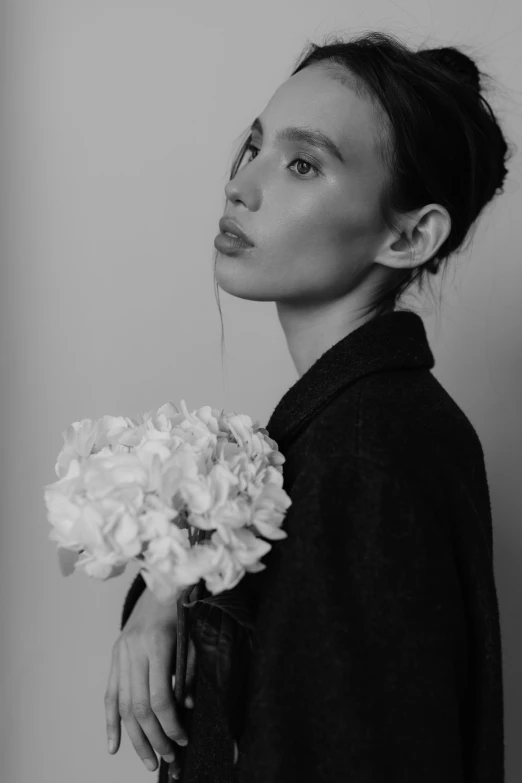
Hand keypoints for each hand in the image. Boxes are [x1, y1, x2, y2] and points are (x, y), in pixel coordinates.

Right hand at [104, 586, 196, 774]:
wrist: (161, 583)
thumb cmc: (181, 611)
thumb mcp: (191, 639)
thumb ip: (187, 673)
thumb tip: (184, 708)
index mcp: (156, 645)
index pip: (160, 697)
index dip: (170, 724)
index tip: (183, 739)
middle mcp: (134, 651)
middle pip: (139, 707)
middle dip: (154, 738)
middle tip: (168, 758)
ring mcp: (120, 654)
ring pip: (124, 706)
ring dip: (135, 737)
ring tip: (149, 760)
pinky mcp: (115, 656)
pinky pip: (110, 694)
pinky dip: (110, 722)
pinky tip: (114, 746)